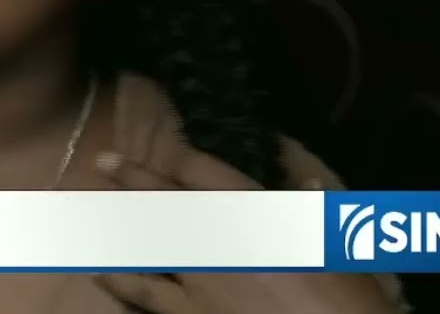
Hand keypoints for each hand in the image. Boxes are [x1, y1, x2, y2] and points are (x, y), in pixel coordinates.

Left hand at [90, 151, 397, 313]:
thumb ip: (309, 199)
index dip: (181, 154)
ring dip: (117, 226)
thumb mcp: (331, 237)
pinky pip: (143, 295)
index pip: (206, 174)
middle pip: (163, 201)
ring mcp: (196, 281)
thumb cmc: (344, 296)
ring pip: (143, 246)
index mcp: (252, 215)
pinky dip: (120, 282)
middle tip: (105, 161)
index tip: (167, 142)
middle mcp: (214, 241)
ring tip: (95, 212)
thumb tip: (298, 167)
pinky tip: (103, 273)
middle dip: (133, 179)